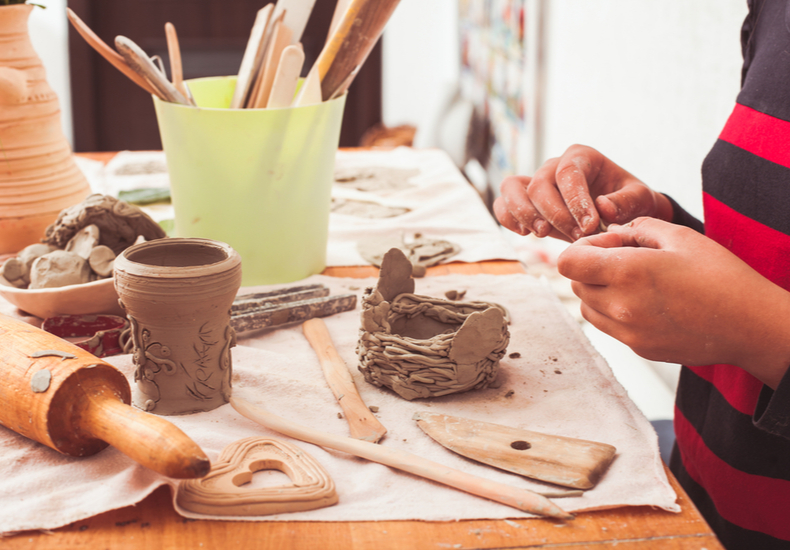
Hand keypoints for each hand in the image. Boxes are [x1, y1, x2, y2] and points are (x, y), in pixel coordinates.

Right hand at [493, 145, 672, 240]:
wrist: (618, 214)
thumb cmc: (629, 203)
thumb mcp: (640, 199)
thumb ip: (626, 202)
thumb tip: (602, 207)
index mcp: (581, 157)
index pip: (568, 172)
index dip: (575, 200)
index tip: (590, 225)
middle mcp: (554, 166)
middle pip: (539, 184)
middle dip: (555, 214)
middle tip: (577, 236)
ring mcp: (535, 182)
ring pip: (511, 188)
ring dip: (524, 214)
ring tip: (543, 234)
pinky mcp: (524, 201)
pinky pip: (503, 204)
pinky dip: (508, 219)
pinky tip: (525, 234)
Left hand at [557, 217, 789, 387]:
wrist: (750, 324)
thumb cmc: (720, 276)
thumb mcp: (680, 237)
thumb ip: (638, 228)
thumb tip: (614, 232)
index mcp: (626, 273)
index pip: (568, 262)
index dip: (581, 248)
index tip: (608, 244)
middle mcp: (620, 307)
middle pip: (575, 284)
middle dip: (591, 268)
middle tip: (626, 259)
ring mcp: (628, 332)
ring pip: (588, 308)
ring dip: (600, 291)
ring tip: (635, 281)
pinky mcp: (638, 348)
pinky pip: (610, 326)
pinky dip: (616, 312)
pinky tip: (648, 302)